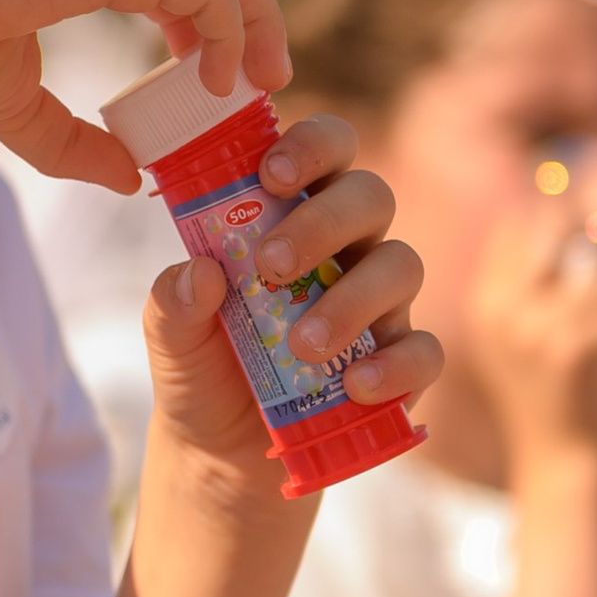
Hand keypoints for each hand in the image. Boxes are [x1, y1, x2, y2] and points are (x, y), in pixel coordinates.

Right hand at [0, 0, 290, 187]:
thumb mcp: (18, 107)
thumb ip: (75, 143)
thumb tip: (128, 177)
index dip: (207, 28)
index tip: (215, 86)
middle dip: (252, 16)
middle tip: (264, 82)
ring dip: (255, 19)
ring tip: (260, 81)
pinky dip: (226, 28)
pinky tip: (214, 81)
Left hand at [139, 110, 438, 481]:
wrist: (218, 451)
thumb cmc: (202, 366)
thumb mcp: (171, 333)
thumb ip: (173, 299)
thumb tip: (200, 274)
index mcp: (295, 214)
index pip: (327, 150)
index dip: (312, 145)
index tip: (272, 173)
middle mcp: (348, 247)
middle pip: (370, 196)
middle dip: (325, 222)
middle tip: (272, 264)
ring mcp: (381, 304)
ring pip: (402, 265)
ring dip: (353, 299)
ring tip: (301, 344)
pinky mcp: (400, 363)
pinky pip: (425, 350)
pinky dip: (395, 365)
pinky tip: (354, 386)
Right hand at [469, 197, 596, 473]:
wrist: (565, 466)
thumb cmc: (556, 397)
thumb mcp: (523, 335)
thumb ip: (536, 280)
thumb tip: (586, 210)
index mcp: (485, 301)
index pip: (520, 219)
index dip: (560, 195)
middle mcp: (502, 310)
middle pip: (557, 221)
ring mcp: (537, 329)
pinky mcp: (578, 350)